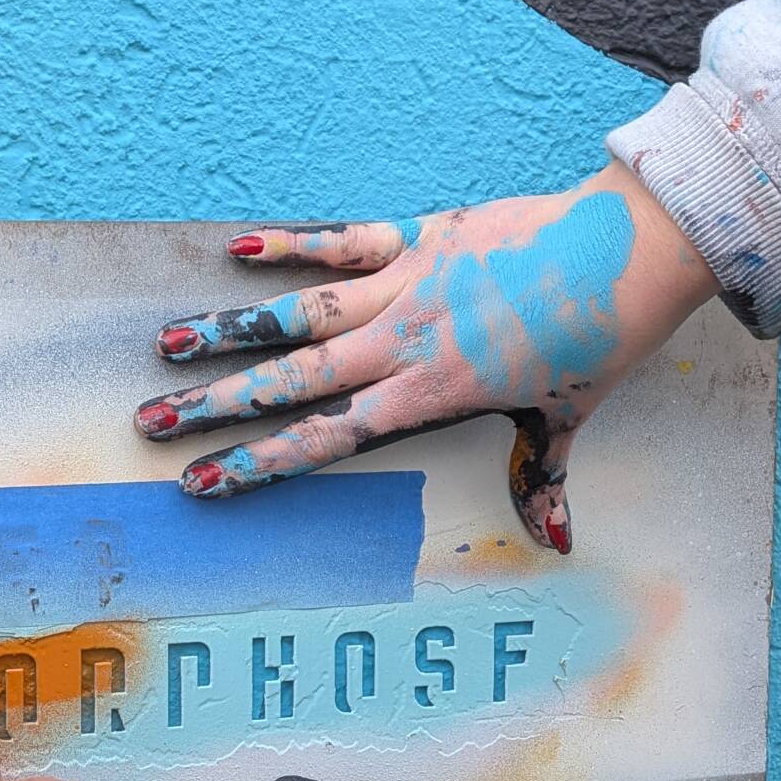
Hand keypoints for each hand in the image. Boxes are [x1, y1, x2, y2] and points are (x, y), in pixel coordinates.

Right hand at [135, 160, 717, 551]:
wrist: (629, 251)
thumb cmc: (600, 339)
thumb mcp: (566, 416)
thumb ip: (542, 477)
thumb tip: (554, 543)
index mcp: (432, 394)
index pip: (328, 438)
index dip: (260, 463)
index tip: (203, 481)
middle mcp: (404, 343)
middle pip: (292, 380)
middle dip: (217, 405)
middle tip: (151, 420)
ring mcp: (407, 286)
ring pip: (301, 314)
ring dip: (231, 327)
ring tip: (169, 343)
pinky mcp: (421, 236)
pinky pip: (343, 241)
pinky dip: (291, 245)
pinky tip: (238, 249)